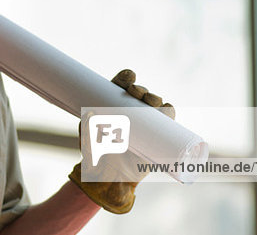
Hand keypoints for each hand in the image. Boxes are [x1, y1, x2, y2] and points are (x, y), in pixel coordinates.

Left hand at [68, 69, 174, 213]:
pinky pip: (167, 121)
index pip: (120, 86)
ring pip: (154, 104)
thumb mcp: (87, 139)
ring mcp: (144, 123)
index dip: (125, 79)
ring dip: (154, 98)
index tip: (127, 77)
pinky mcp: (156, 136)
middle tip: (137, 92)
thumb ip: (87, 128)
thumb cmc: (94, 155)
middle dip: (140, 89)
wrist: (108, 179)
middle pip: (139, 93)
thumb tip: (90, 114)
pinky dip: (169, 112)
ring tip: (151, 101)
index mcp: (112, 106)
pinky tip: (168, 108)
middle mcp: (130, 111)